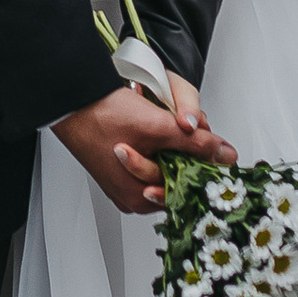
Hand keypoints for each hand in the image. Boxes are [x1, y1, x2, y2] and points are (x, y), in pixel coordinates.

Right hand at [52, 82, 231, 214]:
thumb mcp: (158, 127)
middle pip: (177, 175)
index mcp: (141, 197)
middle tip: (177, 122)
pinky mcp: (120, 168)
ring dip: (171, 141)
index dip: (202, 158)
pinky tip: (152, 123)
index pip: (189, 185)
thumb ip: (197, 143)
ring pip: (166, 164)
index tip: (208, 139)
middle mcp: (132, 196)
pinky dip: (157, 141)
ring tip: (161, 118)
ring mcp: (125, 183)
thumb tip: (226, 155)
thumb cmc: (103, 116)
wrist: (71, 99)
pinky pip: (150, 158)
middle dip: (185, 147)